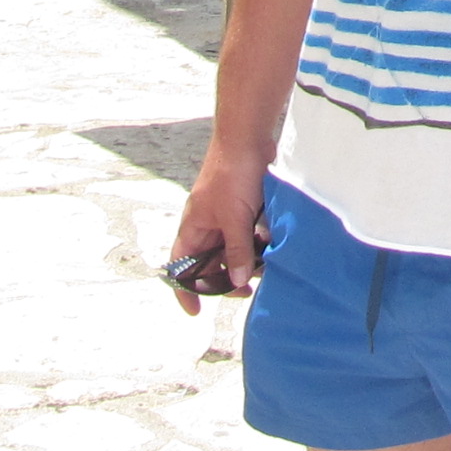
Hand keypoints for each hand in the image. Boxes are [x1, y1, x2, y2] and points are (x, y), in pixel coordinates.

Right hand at [165, 158, 266, 317]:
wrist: (249, 138)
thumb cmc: (233, 173)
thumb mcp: (234, 218)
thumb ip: (236, 250)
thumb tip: (235, 282)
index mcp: (193, 227)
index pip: (180, 267)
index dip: (185, 289)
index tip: (196, 311)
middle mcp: (206, 225)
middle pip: (208, 263)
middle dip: (223, 280)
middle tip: (246, 291)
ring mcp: (225, 217)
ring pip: (230, 250)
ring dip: (243, 263)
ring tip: (263, 270)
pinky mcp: (244, 209)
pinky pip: (246, 236)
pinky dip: (255, 246)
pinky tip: (270, 250)